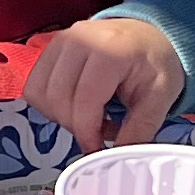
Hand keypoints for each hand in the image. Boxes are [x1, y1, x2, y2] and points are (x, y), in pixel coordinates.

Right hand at [20, 15, 185, 147]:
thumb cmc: (156, 62)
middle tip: (97, 133)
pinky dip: (48, 104)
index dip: (87, 132)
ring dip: (59, 116)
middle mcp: (79, 39)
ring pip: (40, 94)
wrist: (148, 34)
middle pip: (57, 98)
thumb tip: (117, 161)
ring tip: (86, 118)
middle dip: (74, 126)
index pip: (84, 100)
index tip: (98, 150)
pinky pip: (34, 86)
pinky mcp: (49, 48)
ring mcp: (59, 41)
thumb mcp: (160, 97)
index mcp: (110, 50)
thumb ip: (139, 129)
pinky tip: (72, 106)